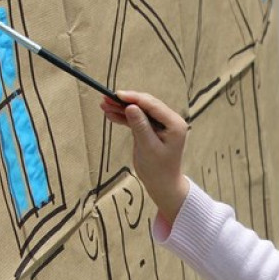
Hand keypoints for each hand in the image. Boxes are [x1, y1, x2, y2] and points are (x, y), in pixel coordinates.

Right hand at [101, 91, 189, 223]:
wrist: (162, 184)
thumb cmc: (158, 170)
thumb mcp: (148, 147)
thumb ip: (140, 126)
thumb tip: (131, 107)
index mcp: (174, 124)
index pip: (152, 105)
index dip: (134, 98)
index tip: (117, 94)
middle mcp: (170, 121)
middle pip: (145, 105)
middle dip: (125, 102)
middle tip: (106, 98)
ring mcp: (161, 125)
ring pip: (139, 111)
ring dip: (122, 108)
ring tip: (104, 105)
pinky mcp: (152, 129)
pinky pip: (137, 120)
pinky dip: (124, 118)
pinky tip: (111, 115)